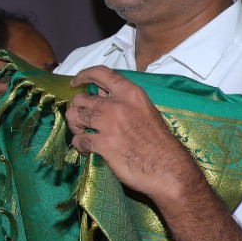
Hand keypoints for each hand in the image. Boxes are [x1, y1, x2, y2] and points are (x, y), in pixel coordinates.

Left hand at [66, 66, 197, 201]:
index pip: (101, 73)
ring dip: (75, 125)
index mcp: (131, 93)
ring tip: (82, 132)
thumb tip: (98, 91)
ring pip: (74, 116)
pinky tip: (87, 149)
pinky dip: (79, 145)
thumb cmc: (157, 140)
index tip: (75, 84)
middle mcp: (118, 105)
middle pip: (81, 99)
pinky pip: (79, 140)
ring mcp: (109, 125)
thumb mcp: (143, 109)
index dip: (83, 75)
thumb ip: (121, 99)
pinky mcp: (104, 145)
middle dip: (77, 109)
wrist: (167, 167)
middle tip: (82, 120)